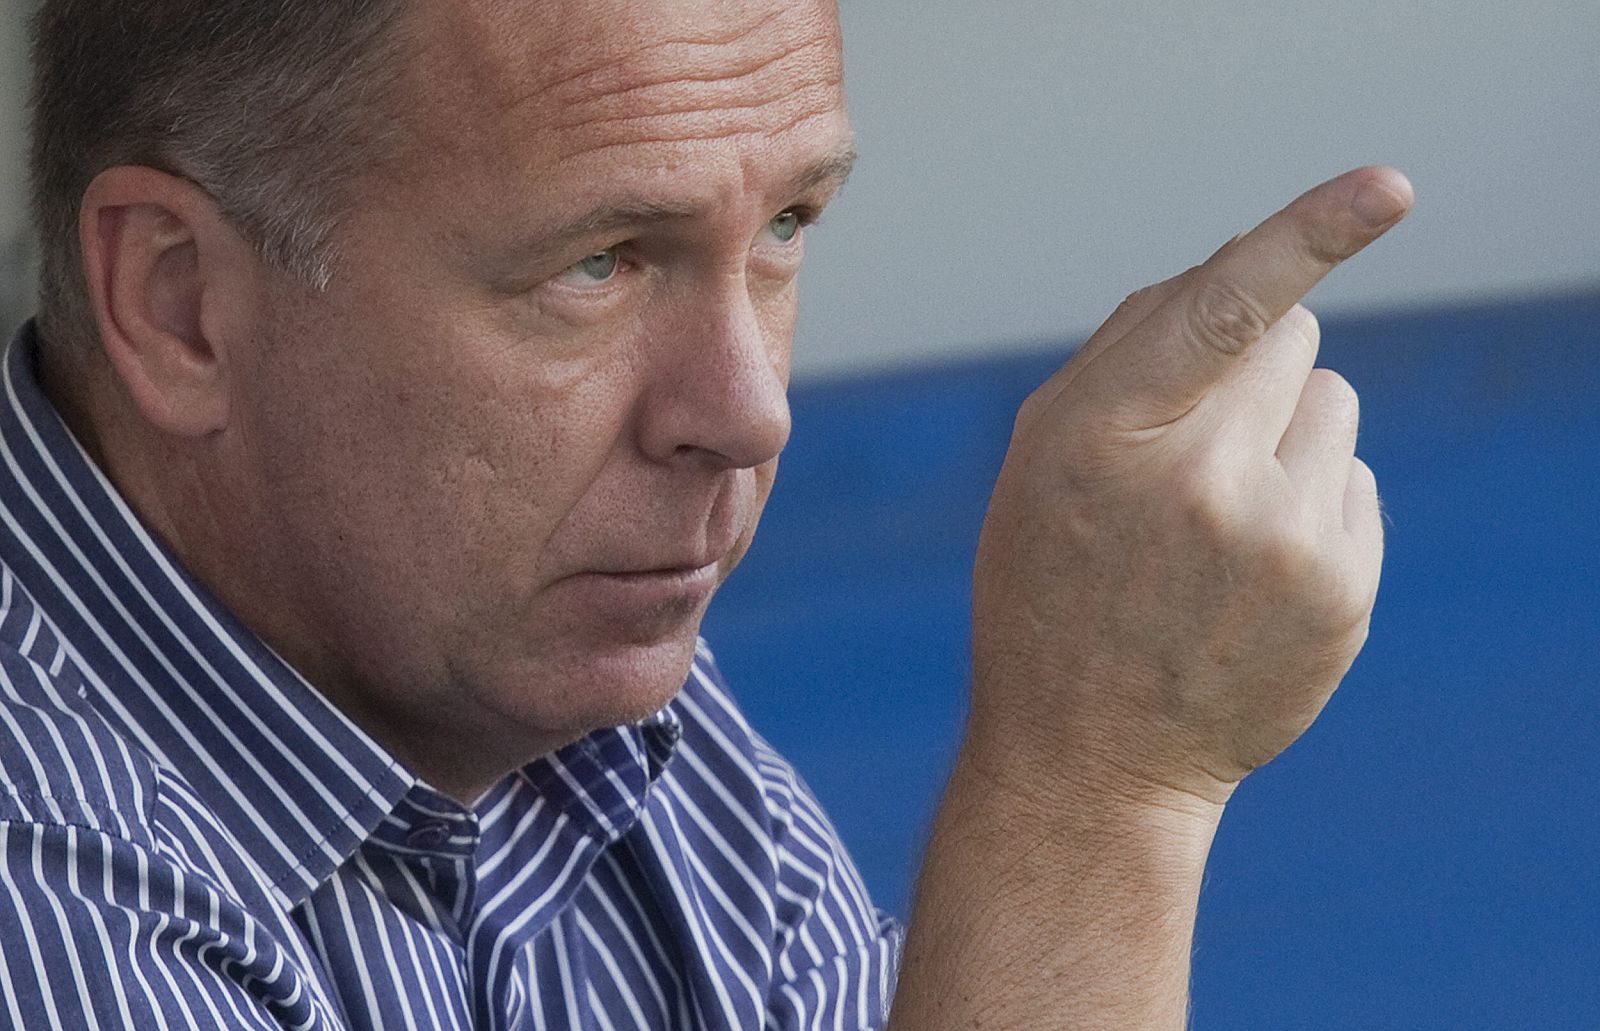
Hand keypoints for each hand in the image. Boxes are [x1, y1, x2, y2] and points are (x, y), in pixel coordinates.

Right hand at [970, 166, 1413, 807]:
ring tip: (1219, 522)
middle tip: (1196, 445)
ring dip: (1284, 434)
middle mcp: (1199, 483)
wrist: (1092, 757)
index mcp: (1102, 438)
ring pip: (1332, 400)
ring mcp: (1281, 542)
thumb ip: (1126, 351)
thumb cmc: (1052, 586)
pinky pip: (1353, 477)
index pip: (1221, 308)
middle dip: (1254, 361)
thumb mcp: (1040, 461)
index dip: (1309, 232)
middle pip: (1292, 332)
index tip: (1389, 187)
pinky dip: (1311, 502)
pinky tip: (1253, 571)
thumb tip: (1242, 268)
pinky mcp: (1342, 589)